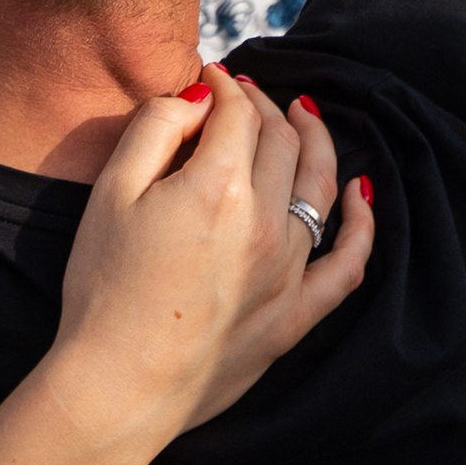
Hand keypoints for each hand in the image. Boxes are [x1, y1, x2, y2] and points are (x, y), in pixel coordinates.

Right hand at [42, 78, 372, 464]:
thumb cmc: (102, 289)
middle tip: (241, 93)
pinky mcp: (295, 315)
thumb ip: (155, 129)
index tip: (208, 77)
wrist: (115, 387)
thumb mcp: (110, 193)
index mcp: (218, 187)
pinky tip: (363, 196)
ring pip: (319, 187)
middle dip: (262, 105)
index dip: (222, 86)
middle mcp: (265, 223)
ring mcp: (288, 272)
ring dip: (312, 141)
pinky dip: (362, 225)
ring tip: (302, 114)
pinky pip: (347, 264)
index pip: (236, 114)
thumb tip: (198, 96)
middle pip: (279, 141)